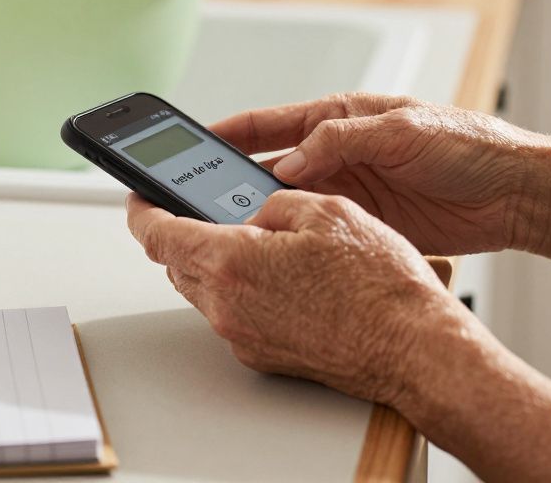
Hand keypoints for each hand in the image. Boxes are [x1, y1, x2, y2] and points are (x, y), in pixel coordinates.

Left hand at [125, 189, 459, 406]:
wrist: (413, 348)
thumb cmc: (379, 286)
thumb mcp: (326, 209)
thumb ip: (274, 202)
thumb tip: (257, 209)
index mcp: (230, 261)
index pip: (157, 233)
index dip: (141, 208)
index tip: (138, 195)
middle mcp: (227, 305)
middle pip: (177, 264)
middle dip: (183, 232)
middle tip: (203, 209)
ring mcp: (244, 337)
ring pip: (205, 290)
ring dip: (216, 262)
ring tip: (256, 237)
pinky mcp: (264, 355)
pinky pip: (234, 315)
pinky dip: (243, 290)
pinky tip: (281, 274)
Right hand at [211, 94, 550, 255]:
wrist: (516, 193)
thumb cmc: (469, 144)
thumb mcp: (400, 130)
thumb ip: (341, 141)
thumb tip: (290, 163)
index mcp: (340, 118)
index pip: (268, 124)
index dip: (227, 132)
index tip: (188, 143)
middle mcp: (337, 154)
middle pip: (268, 167)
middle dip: (230, 181)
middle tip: (195, 198)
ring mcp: (348, 192)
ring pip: (286, 203)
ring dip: (258, 214)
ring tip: (225, 228)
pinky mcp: (362, 225)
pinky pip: (314, 231)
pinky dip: (291, 240)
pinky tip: (271, 251)